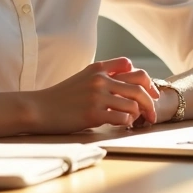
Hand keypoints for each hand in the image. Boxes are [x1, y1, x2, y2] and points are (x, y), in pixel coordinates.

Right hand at [28, 57, 159, 133]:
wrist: (39, 108)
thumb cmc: (61, 96)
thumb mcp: (83, 77)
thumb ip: (104, 75)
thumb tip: (130, 75)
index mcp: (98, 69)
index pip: (131, 67)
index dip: (145, 80)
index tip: (149, 92)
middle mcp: (100, 80)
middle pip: (139, 85)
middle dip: (151, 101)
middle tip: (153, 114)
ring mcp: (97, 96)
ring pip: (133, 103)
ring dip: (138, 114)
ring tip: (135, 121)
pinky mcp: (93, 114)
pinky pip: (123, 117)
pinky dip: (127, 122)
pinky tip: (123, 125)